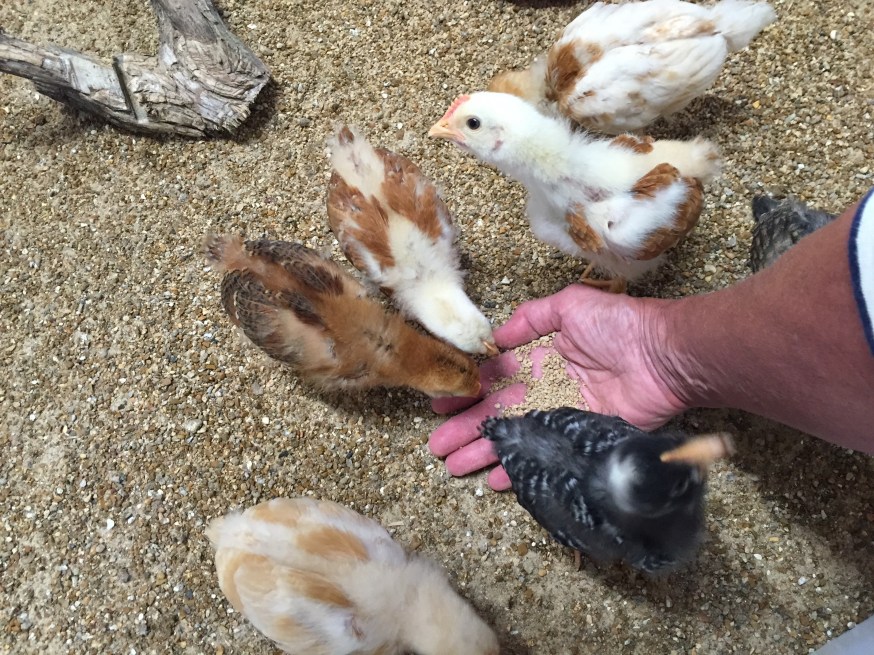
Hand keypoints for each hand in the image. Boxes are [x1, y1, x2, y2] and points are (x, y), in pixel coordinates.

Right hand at [428, 284, 687, 489]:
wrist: (664, 356)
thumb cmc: (618, 326)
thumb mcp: (569, 307)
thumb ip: (530, 319)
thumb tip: (494, 339)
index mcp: (540, 358)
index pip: (495, 378)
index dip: (468, 390)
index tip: (441, 402)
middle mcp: (545, 389)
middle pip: (497, 412)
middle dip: (465, 427)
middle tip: (437, 446)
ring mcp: (561, 417)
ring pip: (514, 437)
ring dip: (483, 450)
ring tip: (453, 465)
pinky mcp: (580, 439)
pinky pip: (544, 458)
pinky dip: (519, 470)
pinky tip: (494, 479)